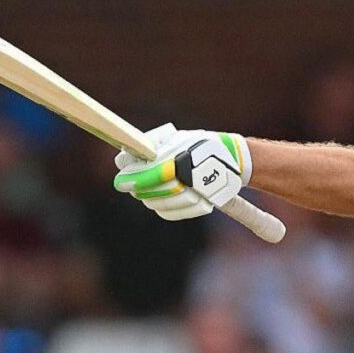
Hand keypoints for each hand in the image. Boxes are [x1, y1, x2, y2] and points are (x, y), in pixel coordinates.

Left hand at [113, 123, 251, 220]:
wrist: (233, 160)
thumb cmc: (199, 146)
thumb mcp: (175, 139)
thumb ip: (149, 147)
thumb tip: (121, 160)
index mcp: (180, 158)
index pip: (148, 173)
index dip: (131, 178)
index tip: (121, 180)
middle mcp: (188, 176)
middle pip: (150, 191)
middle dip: (137, 188)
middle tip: (128, 184)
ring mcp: (194, 193)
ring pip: (157, 204)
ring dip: (148, 198)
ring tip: (144, 191)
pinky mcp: (199, 206)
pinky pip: (170, 214)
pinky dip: (162, 208)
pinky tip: (159, 201)